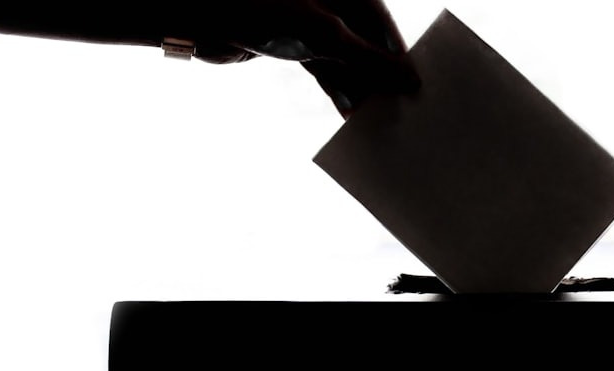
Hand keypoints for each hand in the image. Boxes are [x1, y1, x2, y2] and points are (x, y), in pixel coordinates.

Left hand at [193, 0, 418, 116]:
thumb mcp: (324, 37)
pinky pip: (323, 67)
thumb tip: (408, 78)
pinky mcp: (290, 43)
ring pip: (344, 58)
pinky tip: (349, 111)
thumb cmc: (262, 11)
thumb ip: (368, 59)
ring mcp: (308, 23)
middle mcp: (327, 2)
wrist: (201, 17)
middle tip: (396, 106)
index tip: (412, 84)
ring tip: (374, 116)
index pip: (380, 21)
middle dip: (378, 74)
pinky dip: (336, 88)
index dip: (396, 53)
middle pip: (364, 41)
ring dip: (358, 87)